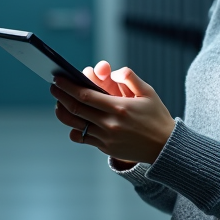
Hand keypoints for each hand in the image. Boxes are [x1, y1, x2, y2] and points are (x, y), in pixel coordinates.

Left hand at [50, 65, 175, 164]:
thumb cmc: (156, 117)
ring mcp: (106, 138)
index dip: (68, 87)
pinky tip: (73, 120)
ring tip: (59, 103)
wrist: (165, 148)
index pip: (86, 95)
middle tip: (53, 88)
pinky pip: (82, 138)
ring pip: (75, 124)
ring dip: (63, 112)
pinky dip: (74, 129)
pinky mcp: (105, 148)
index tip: (58, 80)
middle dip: (61, 96)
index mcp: (120, 108)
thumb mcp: (148, 92)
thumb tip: (113, 71)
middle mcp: (110, 124)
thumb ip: (130, 77)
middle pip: (76, 109)